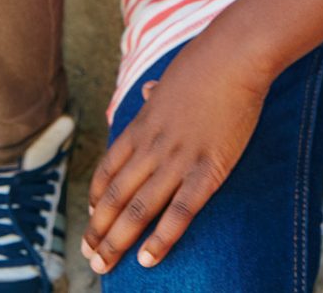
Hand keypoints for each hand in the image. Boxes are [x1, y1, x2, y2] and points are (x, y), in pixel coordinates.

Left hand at [82, 42, 271, 273]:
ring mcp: (177, 161)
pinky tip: (148, 260)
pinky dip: (161, 239)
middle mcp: (151, 148)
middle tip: (89, 256)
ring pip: (138, 210)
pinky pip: (180, 212)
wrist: (233, 56)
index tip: (91, 219)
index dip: (96, 199)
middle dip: (98, 231)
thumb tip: (149, 91)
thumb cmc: (205, 62)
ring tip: (104, 266)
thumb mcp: (169, 77)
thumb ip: (157, 93)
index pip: (108, 170)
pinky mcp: (207, 170)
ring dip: (117, 242)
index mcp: (141, 126)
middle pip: (115, 197)